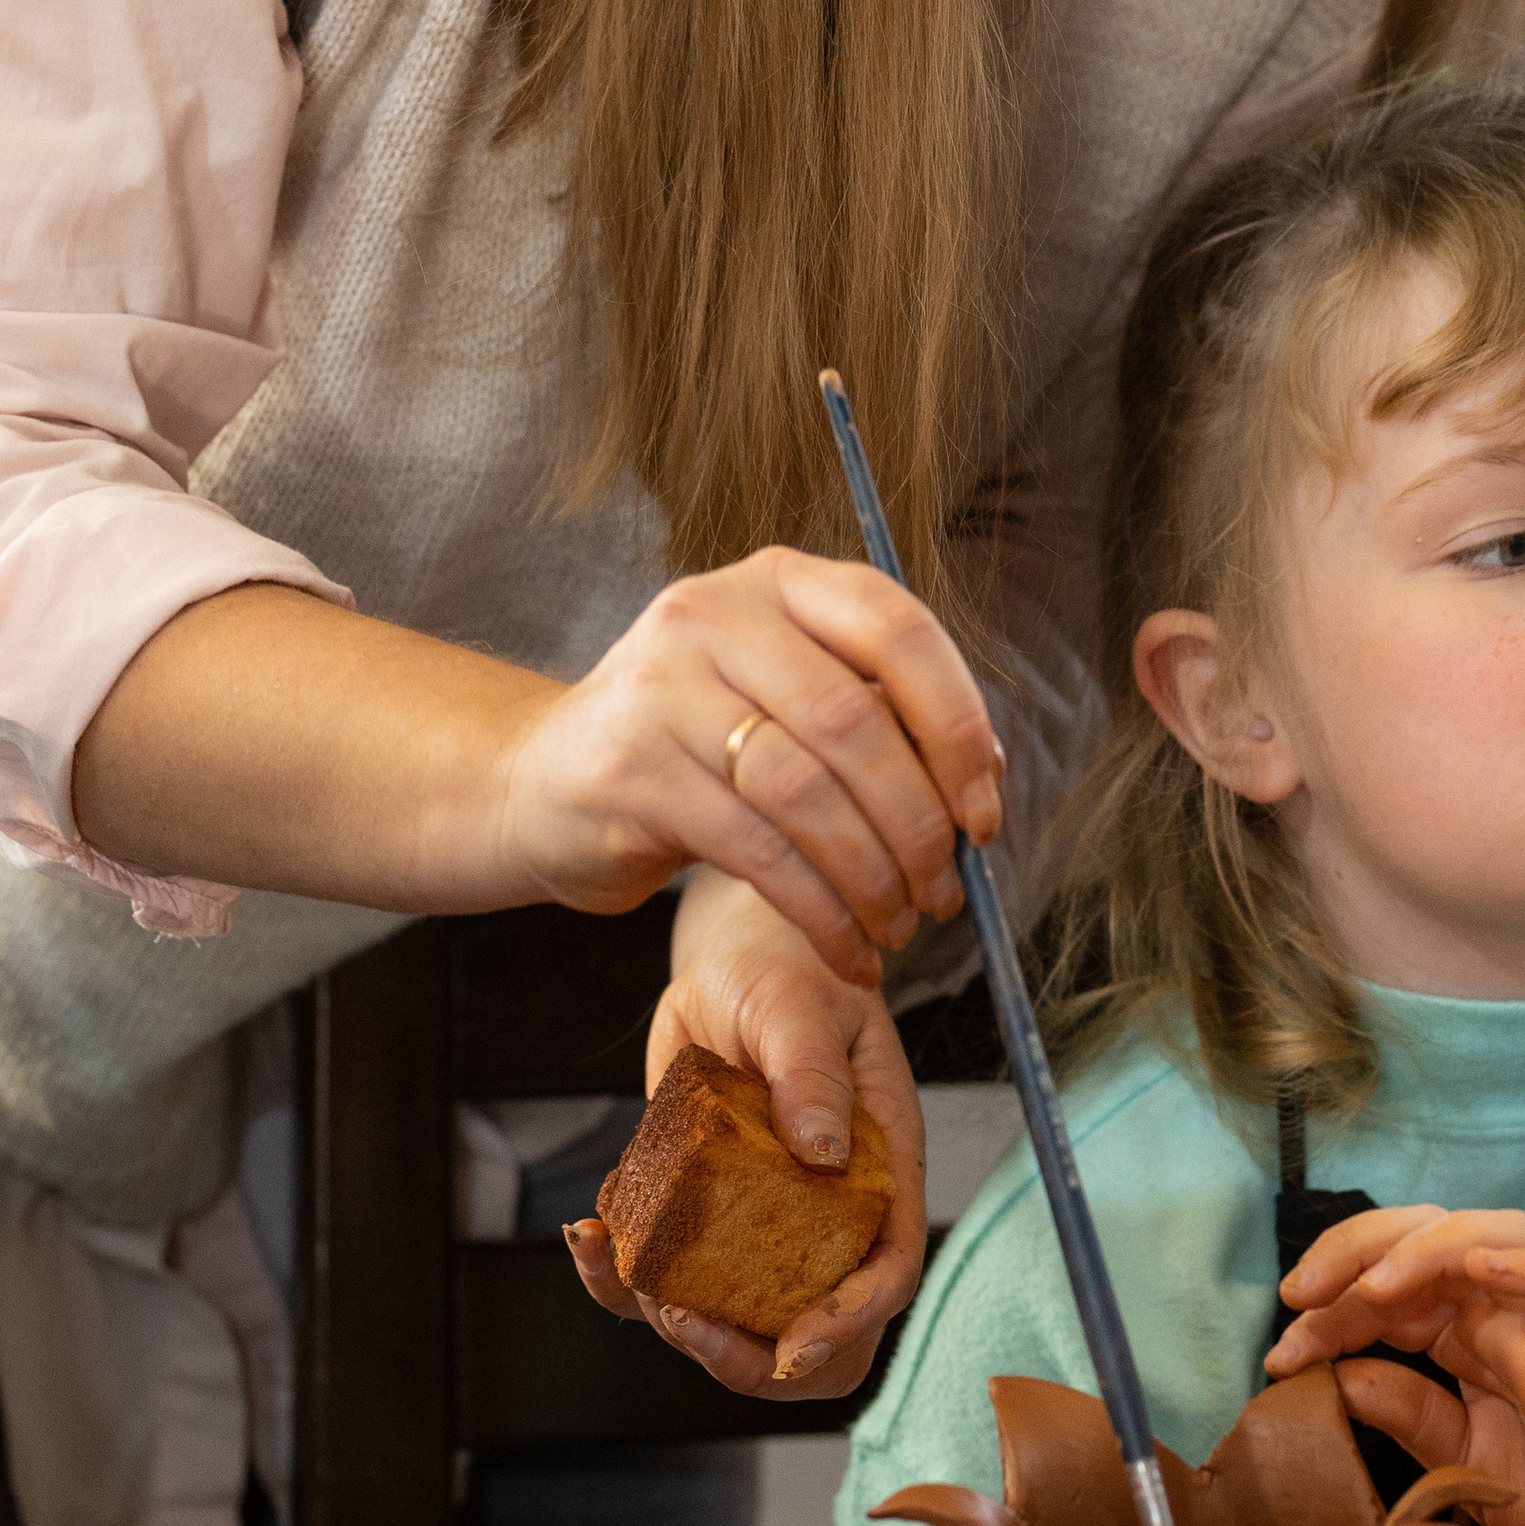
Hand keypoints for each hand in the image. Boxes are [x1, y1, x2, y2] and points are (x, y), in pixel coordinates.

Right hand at [494, 550, 1003, 980]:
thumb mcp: (777, 691)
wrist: (539, 784)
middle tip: (945, 889)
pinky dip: (820, 910)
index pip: (896, 627)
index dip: (957, 722)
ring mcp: (663, 690)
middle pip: (854, 720)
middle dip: (918, 822)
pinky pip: (757, 851)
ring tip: (899, 925)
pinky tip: (846, 945)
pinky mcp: (633, 774)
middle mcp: (714, 616)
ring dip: (872, 875)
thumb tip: (983, 775)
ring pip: (807, 792)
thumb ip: (871, 711)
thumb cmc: (692, 744)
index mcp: (776, 580)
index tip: (985, 808)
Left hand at [565, 873, 929, 1400]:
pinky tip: (589, 1236)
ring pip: (740, 1327)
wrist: (734, 965)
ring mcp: (765, 1224)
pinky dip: (620, 1280)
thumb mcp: (796, 1006)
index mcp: (879, 1168)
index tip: (792, 1346)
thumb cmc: (785, 972)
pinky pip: (668, 1279)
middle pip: (824, 1339)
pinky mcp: (704, 1218)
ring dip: (682, 1329)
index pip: (887, 1271)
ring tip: (625, 1269)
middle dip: (756, 1361)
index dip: (849, 1323)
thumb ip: (810, 1070)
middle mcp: (829, 1212)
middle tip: (689, 1323)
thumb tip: (824, 1153)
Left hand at [1268, 1204, 1524, 1525]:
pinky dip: (1522, 1265)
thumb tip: (1334, 1376)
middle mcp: (1507, 1308)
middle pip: (1425, 1237)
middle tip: (1297, 1295)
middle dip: (1352, 1252)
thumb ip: (1410, 1414)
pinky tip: (1475, 1265)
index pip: (1388, 1290)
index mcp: (1471, 1332)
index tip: (1280, 1355)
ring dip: (1422, 1249)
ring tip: (1370, 1288)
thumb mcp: (1469, 1461)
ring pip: (1490, 1234)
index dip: (1328, 1309)